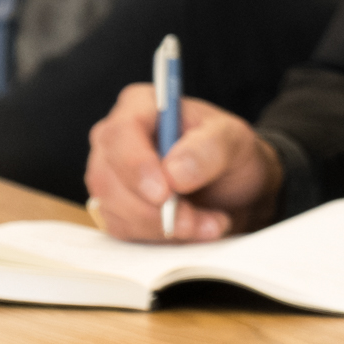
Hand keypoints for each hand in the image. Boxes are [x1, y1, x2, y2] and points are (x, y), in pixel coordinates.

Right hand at [82, 83, 282, 241]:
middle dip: (155, 209)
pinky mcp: (115, 207)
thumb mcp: (234, 140)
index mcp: (140, 106)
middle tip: (199, 220)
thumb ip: (208, 149)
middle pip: (109, 177)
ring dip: (164, 226)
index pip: (121, 133)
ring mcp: (111, 175)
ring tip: (209, 223)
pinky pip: (124, 229)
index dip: (136, 166)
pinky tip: (193, 229)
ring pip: (115, 209)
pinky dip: (160, 237)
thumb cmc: (229, 153)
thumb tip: (174, 172)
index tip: (164, 193)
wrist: (234, 186)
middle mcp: (116, 139)